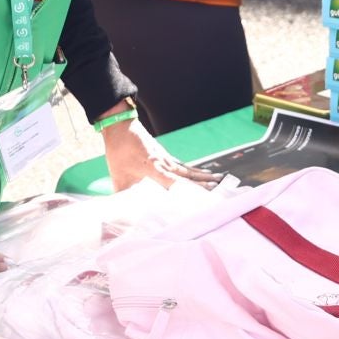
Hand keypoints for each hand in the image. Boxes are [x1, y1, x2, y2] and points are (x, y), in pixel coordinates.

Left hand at [101, 108, 219, 190]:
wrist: (120, 126)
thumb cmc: (118, 151)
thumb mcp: (118, 177)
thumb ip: (124, 196)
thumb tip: (124, 212)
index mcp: (154, 170)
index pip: (176, 185)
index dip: (190, 193)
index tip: (203, 200)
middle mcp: (164, 164)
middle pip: (188, 177)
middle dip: (204, 186)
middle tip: (220, 193)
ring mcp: (167, 159)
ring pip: (189, 171)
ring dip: (204, 177)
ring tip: (219, 181)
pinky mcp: (166, 155)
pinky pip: (184, 166)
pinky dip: (194, 171)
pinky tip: (204, 174)